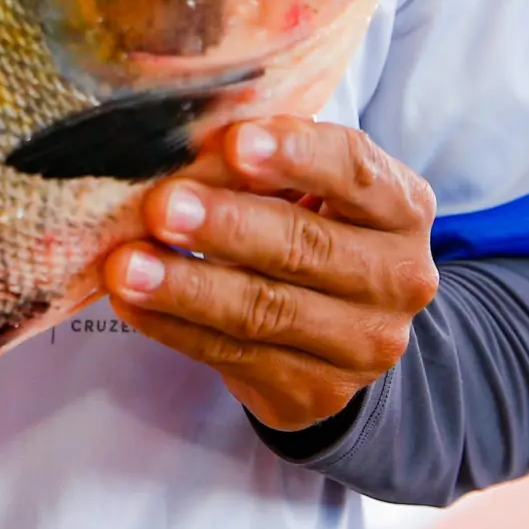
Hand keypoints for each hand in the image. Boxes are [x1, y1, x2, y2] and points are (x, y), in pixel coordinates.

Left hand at [104, 117, 438, 432]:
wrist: (346, 329)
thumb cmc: (315, 225)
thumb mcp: (312, 185)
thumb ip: (265, 162)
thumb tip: (185, 138)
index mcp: (402, 206)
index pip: (355, 172)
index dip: (295, 154)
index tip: (234, 141)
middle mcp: (398, 277)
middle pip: (307, 247)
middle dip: (227, 226)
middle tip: (162, 206)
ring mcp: (363, 343)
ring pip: (266, 310)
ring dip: (188, 287)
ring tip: (126, 265)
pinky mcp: (317, 390)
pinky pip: (235, 356)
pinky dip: (175, 327)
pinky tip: (132, 303)